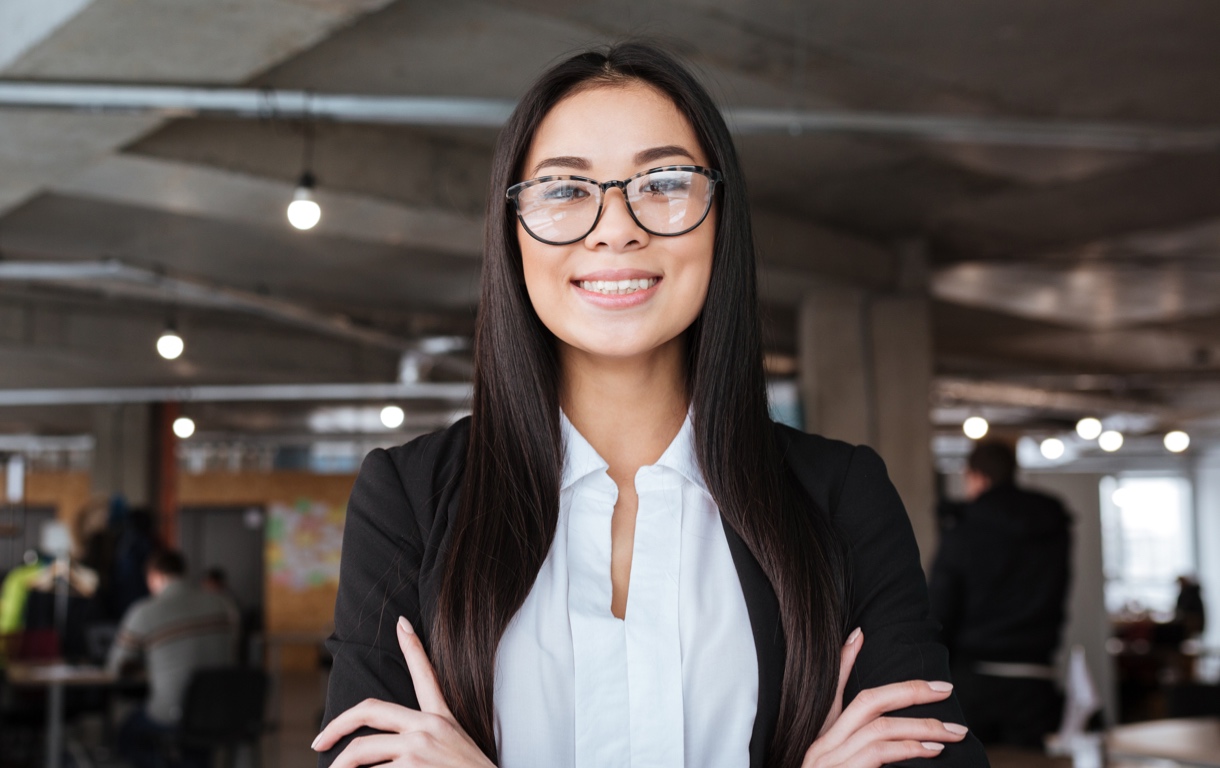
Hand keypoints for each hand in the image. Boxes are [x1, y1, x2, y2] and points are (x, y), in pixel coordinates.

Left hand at [312, 616, 494, 767]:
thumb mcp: (455, 745)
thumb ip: (427, 736)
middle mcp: (428, 727)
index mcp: (442, 719)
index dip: (413, 647)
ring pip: (361, 752)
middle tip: (319, 741)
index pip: (426, 676)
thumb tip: (387, 743)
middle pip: (369, 711)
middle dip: (336, 725)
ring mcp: (418, 749)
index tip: (401, 624)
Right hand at [803, 628, 968, 766]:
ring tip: (951, 732)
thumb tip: (890, 737)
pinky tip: (930, 750)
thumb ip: (863, 747)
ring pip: (878, 727)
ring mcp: (828, 762)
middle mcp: (821, 746)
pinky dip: (908, 748)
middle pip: (866, 702)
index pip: (830, 692)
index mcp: (820, 740)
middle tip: (944, 689)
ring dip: (921, 725)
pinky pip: (877, 753)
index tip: (861, 635)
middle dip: (909, 690)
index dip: (844, 661)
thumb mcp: (841, 763)